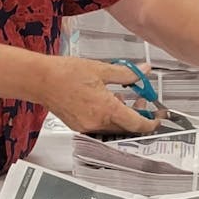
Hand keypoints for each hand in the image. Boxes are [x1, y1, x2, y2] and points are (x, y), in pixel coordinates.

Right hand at [41, 57, 159, 134]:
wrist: (40, 80)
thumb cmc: (66, 73)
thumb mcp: (101, 69)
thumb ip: (127, 74)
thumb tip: (144, 72)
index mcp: (106, 109)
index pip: (136, 124)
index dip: (151, 123)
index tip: (159, 118)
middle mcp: (97, 122)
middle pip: (126, 128)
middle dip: (137, 117)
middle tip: (142, 102)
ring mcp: (86, 127)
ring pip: (113, 128)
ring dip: (123, 117)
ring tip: (123, 98)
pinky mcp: (78, 127)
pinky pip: (100, 127)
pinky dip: (109, 118)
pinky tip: (108, 103)